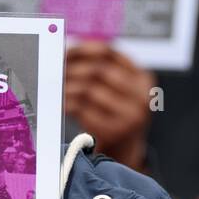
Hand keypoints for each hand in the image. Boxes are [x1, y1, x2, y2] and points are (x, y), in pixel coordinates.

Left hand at [63, 42, 152, 169]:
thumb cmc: (117, 112)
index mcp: (144, 79)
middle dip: (72, 68)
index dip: (84, 49)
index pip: (110, 52)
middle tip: (55, 70)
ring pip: (88, 90)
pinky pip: (82, 111)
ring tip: (56, 86)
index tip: (65, 51)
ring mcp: (130, 115)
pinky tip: (60, 102)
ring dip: (67, 87)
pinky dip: (68, 104)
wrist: (127, 148)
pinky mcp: (114, 131)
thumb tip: (67, 51)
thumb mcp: (121, 89)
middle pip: (98, 70)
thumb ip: (103, 69)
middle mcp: (141, 96)